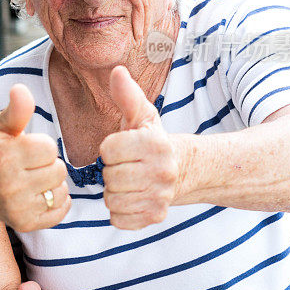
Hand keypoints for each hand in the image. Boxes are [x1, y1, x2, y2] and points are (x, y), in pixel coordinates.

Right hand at [0, 84, 69, 231]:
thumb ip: (15, 110)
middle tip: (28, 166)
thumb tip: (21, 89)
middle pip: (58, 170)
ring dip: (52, 183)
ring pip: (61, 190)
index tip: (25, 149)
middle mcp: (9, 183)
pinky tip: (38, 195)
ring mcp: (17, 207)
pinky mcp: (25, 224)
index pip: (49, 148)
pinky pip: (60, 211)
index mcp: (3, 155)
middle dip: (47, 165)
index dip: (40, 146)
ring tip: (32, 180)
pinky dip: (55, 202)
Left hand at [100, 66, 179, 229]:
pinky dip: (119, 211)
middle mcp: (162, 172)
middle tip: (126, 166)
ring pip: (111, 199)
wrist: (183, 170)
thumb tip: (117, 70)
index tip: (123, 147)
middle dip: (111, 170)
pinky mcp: (156, 217)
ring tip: (128, 181)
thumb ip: (127, 95)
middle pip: (109, 176)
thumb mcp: (142, 116)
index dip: (109, 148)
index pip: (107, 150)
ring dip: (114, 191)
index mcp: (155, 144)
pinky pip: (118, 219)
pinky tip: (132, 198)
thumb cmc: (152, 140)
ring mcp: (160, 197)